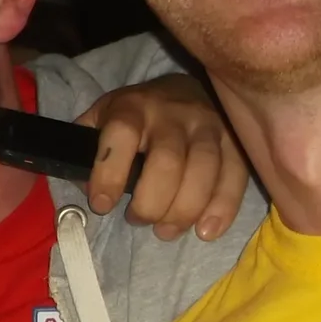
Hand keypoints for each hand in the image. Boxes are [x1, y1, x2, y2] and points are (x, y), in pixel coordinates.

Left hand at [77, 73, 250, 241]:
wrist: (185, 90)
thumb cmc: (138, 115)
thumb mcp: (104, 118)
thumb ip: (88, 149)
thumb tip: (84, 189)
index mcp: (133, 107)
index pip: (122, 134)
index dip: (110, 172)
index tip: (101, 205)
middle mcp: (173, 114)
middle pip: (168, 161)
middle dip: (151, 203)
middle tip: (139, 220)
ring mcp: (208, 126)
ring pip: (204, 171)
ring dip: (184, 210)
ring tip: (167, 230)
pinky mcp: (235, 142)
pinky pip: (235, 177)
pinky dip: (222, 209)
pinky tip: (205, 231)